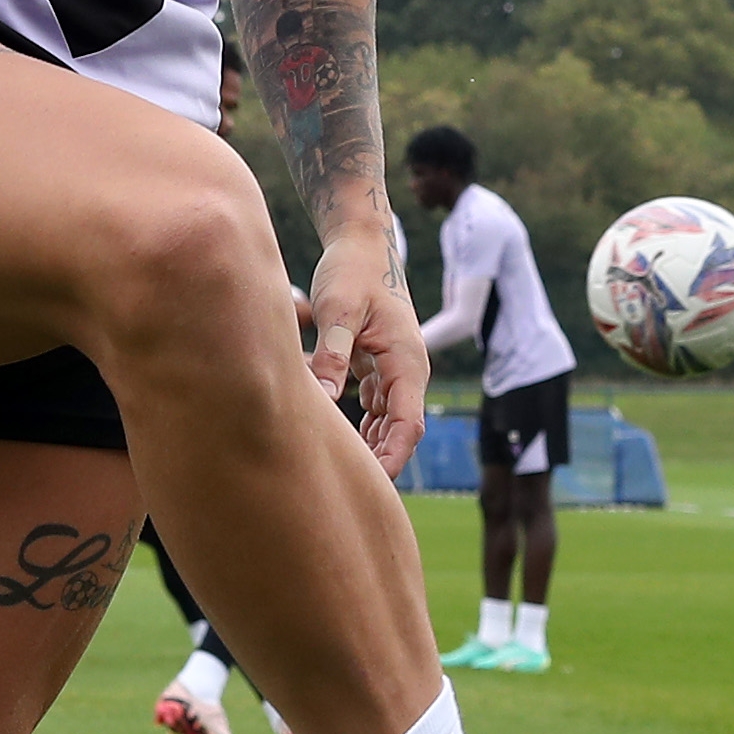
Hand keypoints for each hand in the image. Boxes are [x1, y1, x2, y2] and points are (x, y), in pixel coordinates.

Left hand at [303, 222, 425, 478]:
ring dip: (372, 446)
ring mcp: (396, 368)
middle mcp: (408, 369)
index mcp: (407, 361)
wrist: (362, 243)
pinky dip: (363, 426)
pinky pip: (377, 406)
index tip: (372, 483)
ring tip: (343, 473)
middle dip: (382, 461)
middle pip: (401, 430)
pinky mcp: (380, 364)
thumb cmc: (352, 271)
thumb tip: (324, 397)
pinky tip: (340, 442)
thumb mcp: (338, 309)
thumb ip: (332, 352)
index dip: (393, 458)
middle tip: (350, 490)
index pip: (409, 425)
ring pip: (389, 421)